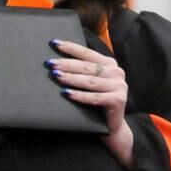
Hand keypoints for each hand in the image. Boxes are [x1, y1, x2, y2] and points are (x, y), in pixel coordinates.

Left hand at [47, 39, 133, 169]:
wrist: (112, 127)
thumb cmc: (96, 103)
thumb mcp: (91, 83)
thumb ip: (83, 70)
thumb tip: (57, 60)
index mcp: (110, 64)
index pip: (87, 53)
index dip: (71, 48)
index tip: (54, 43)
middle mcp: (117, 72)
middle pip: (87, 67)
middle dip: (67, 64)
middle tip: (50, 63)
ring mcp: (120, 86)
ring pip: (90, 81)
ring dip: (71, 78)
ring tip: (56, 75)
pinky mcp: (118, 100)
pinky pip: (94, 97)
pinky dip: (79, 95)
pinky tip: (66, 93)